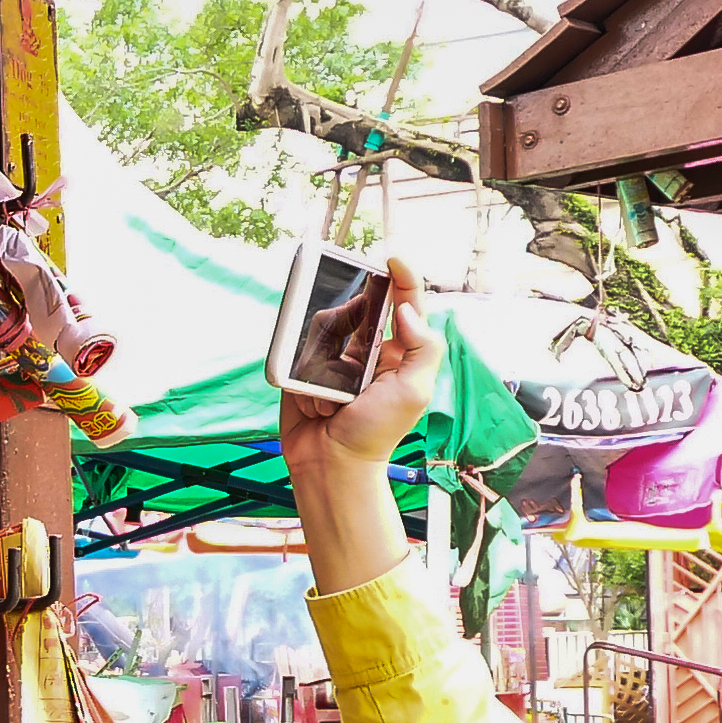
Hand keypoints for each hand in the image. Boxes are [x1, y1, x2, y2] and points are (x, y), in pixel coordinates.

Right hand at [283, 260, 447, 594]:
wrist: (329, 466)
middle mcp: (367, 350)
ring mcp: (334, 359)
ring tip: (331, 402)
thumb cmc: (375, 433)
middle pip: (356, 310)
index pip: (406, 304)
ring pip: (323, 330)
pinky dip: (305, 379)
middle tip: (349, 368)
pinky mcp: (304, 369)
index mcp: (399, 352)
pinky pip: (298, 351)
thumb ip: (423, 348)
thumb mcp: (414, 392)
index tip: (390, 256)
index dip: (402, 276)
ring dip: (324, 366)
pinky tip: (314, 405)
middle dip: (349, 332)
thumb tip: (408, 311)